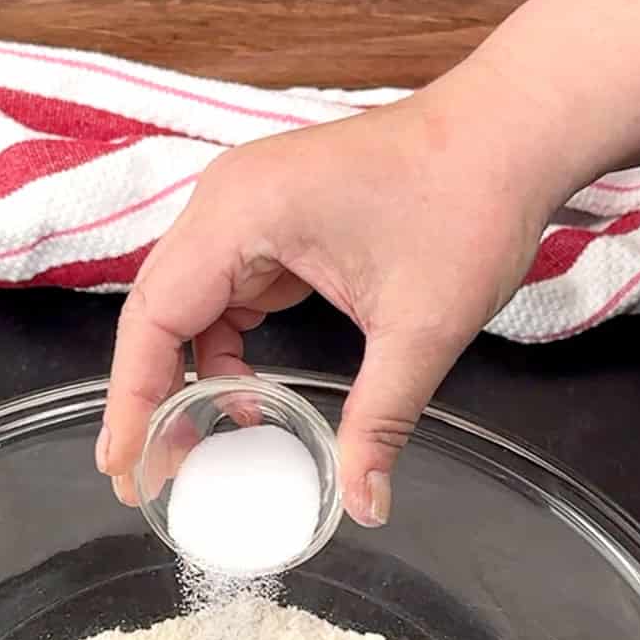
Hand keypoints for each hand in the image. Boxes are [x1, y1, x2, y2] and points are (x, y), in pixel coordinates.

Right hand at [98, 59, 565, 525]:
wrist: (513, 134)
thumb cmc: (468, 202)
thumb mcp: (421, 329)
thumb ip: (380, 421)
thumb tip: (363, 505)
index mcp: (239, 212)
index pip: (153, 318)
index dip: (134, 401)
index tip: (126, 468)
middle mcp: (227, 202)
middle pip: (156, 314)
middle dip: (149, 400)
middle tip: (145, 478)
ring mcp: (248, 208)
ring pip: (187, 307)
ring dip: (186, 379)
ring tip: (190, 451)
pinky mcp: (274, 221)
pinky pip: (225, 295)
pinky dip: (224, 352)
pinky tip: (247, 402)